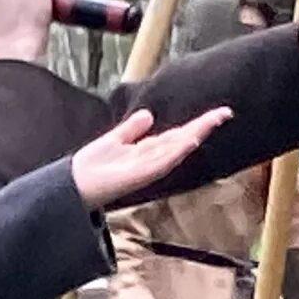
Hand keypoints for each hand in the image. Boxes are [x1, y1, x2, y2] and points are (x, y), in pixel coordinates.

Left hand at [71, 106, 230, 211]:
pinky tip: (189, 141)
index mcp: (146, 151)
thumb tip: (149, 114)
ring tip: (213, 121)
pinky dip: (175, 152)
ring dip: (195, 136)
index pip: (177, 134)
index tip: (218, 111)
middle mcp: (150, 160)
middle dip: (203, 126)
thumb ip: (131, 129)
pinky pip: (161, 163)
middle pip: (182, 140)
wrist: (72, 186)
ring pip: (176, 150)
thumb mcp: (114, 140)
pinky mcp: (138, 176)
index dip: (196, 123)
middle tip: (225, 112)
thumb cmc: (90, 167)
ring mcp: (146, 169)